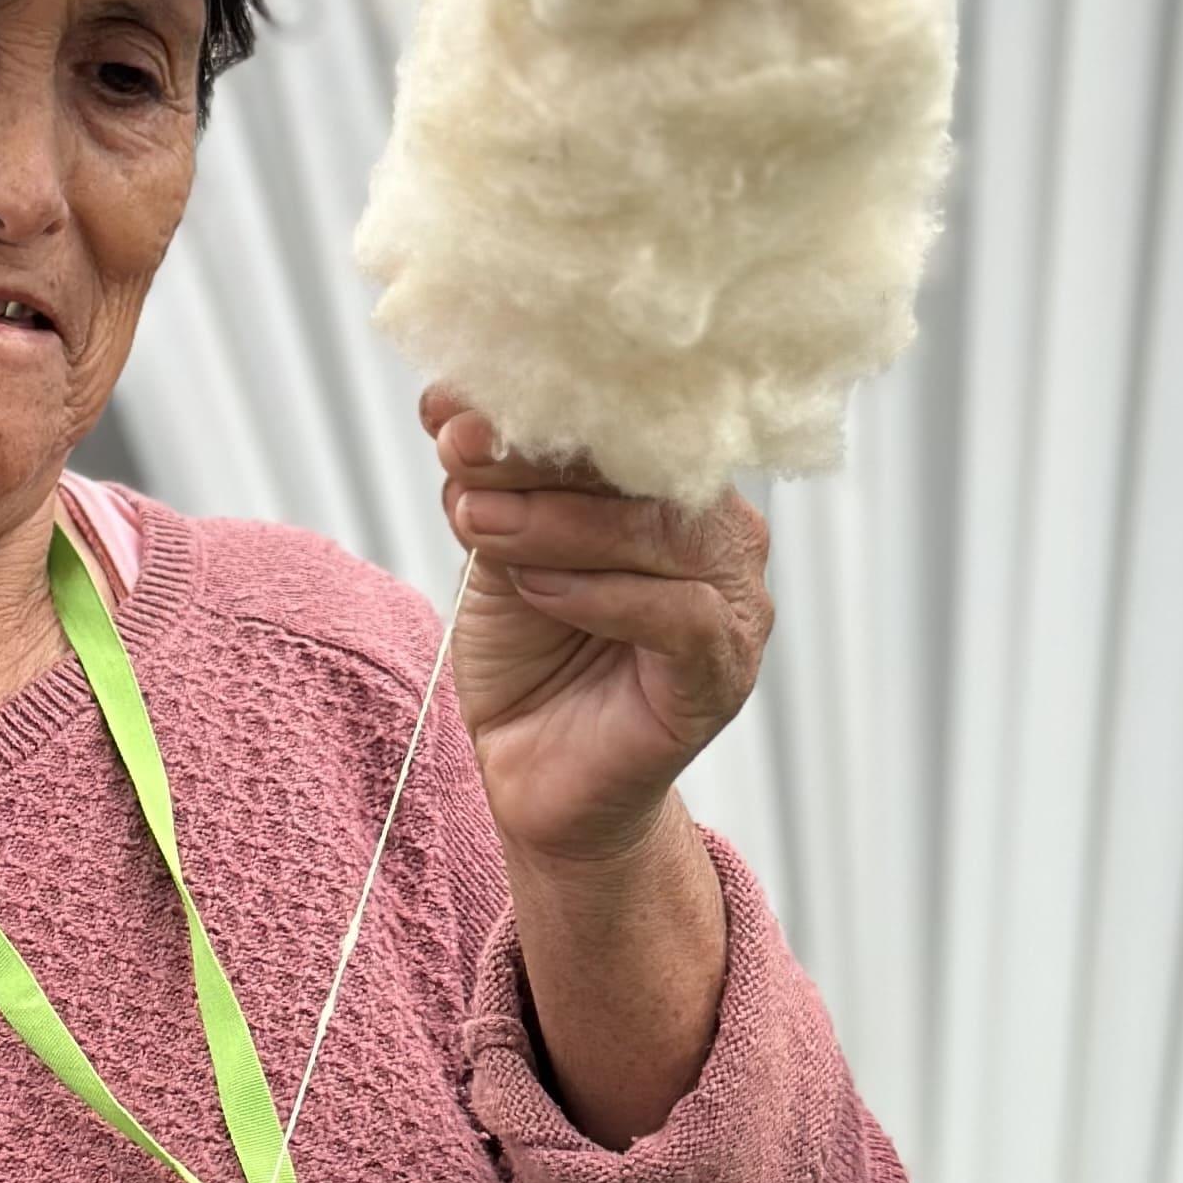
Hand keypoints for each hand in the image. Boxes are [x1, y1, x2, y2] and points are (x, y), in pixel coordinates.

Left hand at [426, 390, 772, 864]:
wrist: (537, 778)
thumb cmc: (530, 658)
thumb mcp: (501, 554)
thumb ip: (495, 486)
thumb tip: (451, 407)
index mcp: (676, 490)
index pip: (619, 427)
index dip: (537, 406)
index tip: (447, 405)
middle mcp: (720, 535)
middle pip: (645, 470)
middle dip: (540, 453)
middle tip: (458, 447)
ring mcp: (734, 604)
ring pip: (661, 534)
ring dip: (557, 521)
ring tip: (476, 519)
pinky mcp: (723, 671)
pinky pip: (676, 616)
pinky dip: (599, 595)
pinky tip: (534, 587)